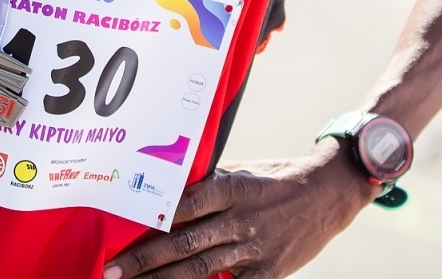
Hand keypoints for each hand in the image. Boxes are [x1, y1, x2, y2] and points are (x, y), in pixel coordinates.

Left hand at [104, 144, 374, 278]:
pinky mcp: (268, 272)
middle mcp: (241, 219)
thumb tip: (169, 186)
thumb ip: (210, 183)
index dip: (153, 218)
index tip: (122, 228)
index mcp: (232, 188)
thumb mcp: (245, 172)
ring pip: (200, 269)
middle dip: (144, 260)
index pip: (185, 203)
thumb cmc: (278, 179)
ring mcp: (254, 248)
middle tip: (111, 271)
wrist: (330, 193)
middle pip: (184, 243)